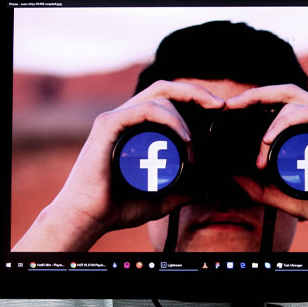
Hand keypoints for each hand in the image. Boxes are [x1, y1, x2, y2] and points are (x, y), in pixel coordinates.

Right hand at [13, 80, 224, 252]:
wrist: (88, 218)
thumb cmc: (116, 207)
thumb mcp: (159, 199)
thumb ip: (180, 193)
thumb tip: (204, 190)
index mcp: (135, 128)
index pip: (167, 100)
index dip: (193, 98)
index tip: (218, 110)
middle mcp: (125, 118)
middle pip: (164, 88)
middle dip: (195, 92)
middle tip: (219, 105)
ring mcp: (115, 119)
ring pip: (158, 97)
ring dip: (184, 118)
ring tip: (193, 145)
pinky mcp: (107, 125)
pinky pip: (144, 109)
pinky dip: (169, 118)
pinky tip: (184, 138)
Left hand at [226, 84, 307, 252]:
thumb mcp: (290, 199)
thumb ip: (263, 189)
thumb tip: (234, 178)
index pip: (283, 103)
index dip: (256, 101)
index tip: (231, 111)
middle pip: (286, 92)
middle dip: (255, 94)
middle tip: (231, 106)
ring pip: (295, 101)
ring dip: (269, 122)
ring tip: (259, 149)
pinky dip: (285, 122)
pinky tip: (269, 140)